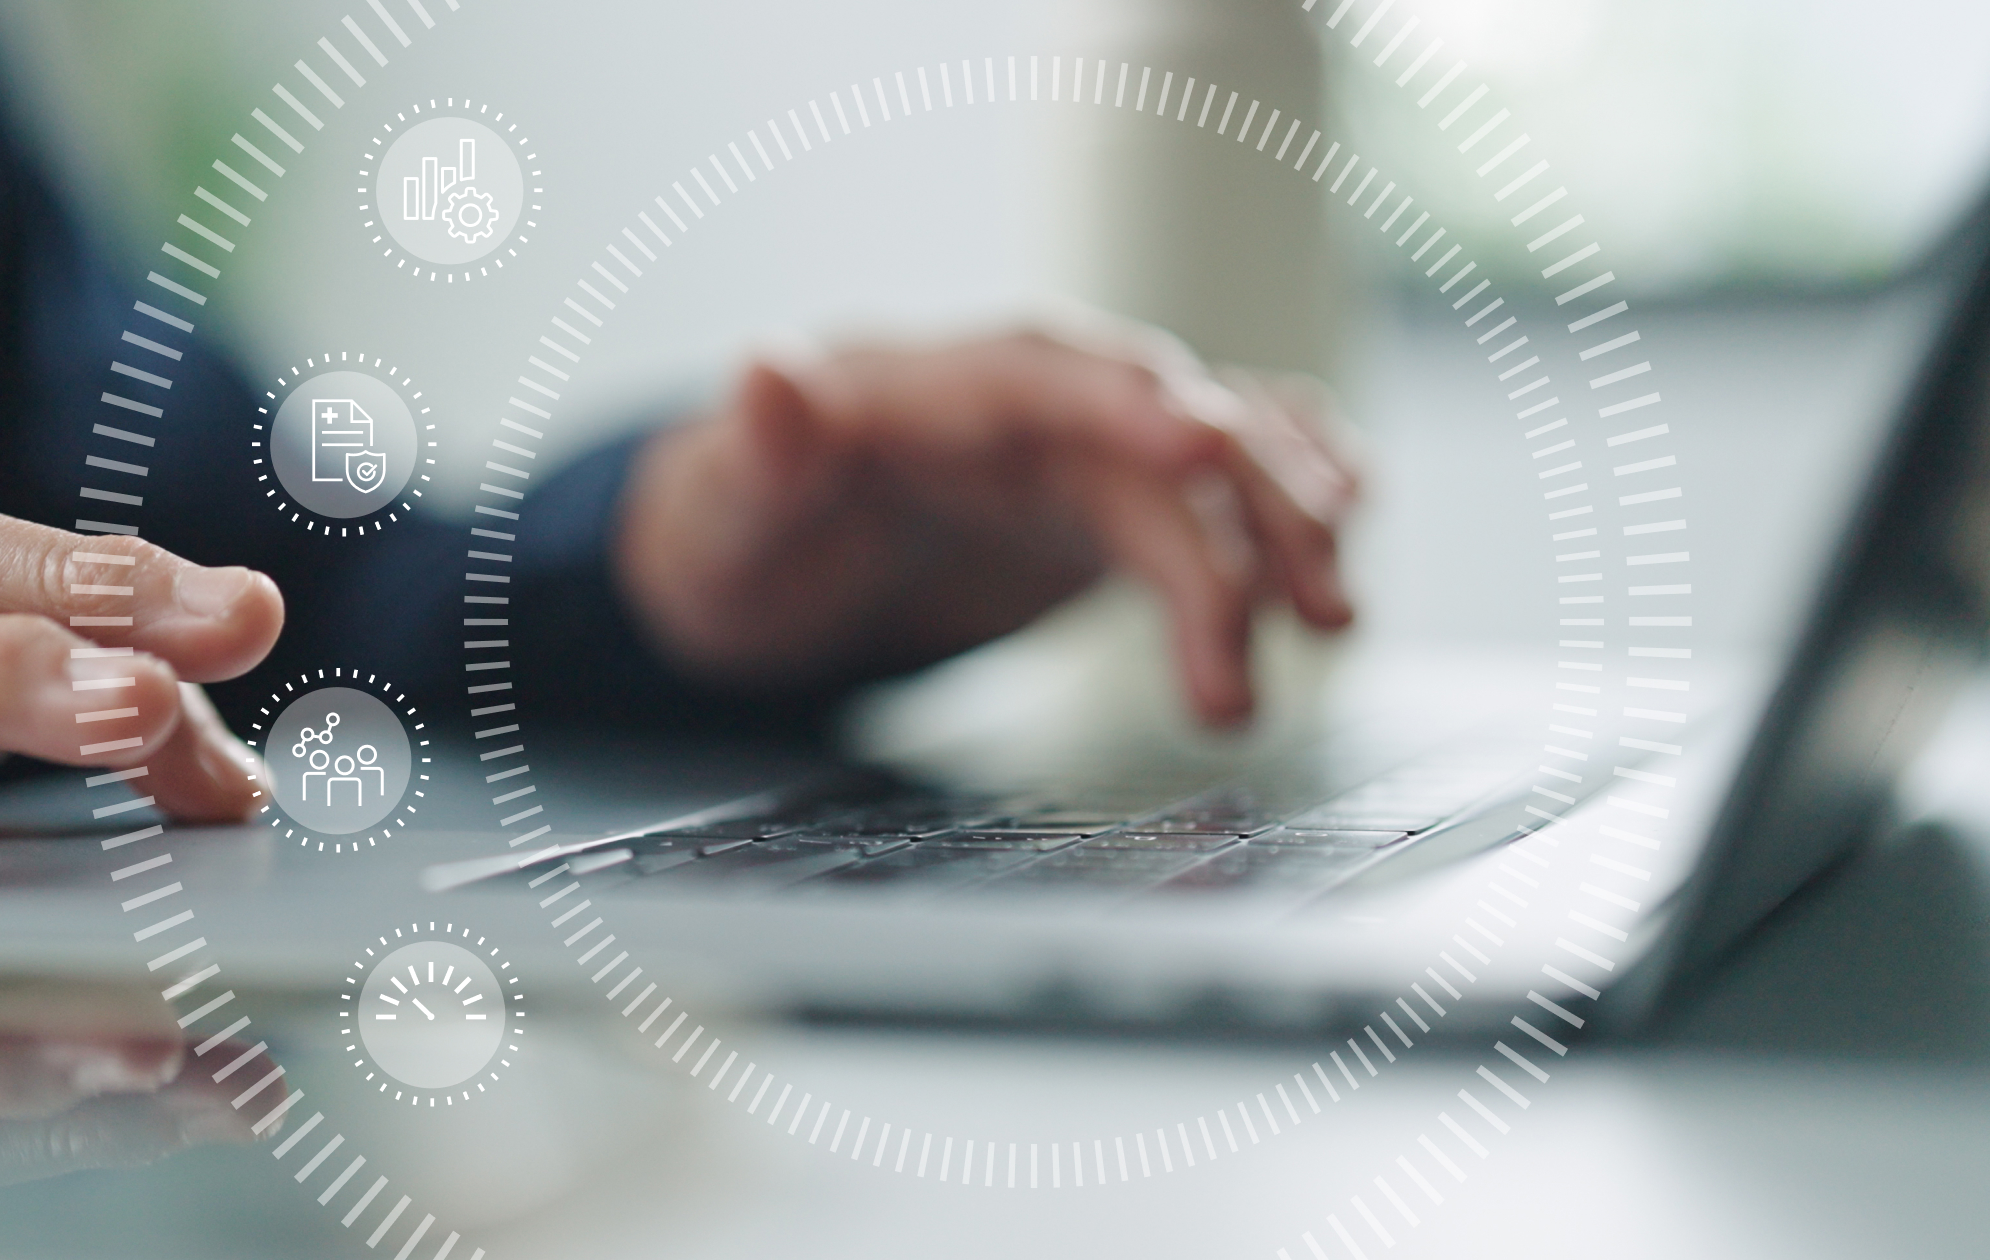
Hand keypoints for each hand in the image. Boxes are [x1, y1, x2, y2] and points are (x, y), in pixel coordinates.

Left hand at [615, 321, 1358, 724]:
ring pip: (1218, 461)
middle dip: (1240, 517)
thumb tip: (766, 372)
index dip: (1128, 407)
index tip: (1204, 446)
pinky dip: (1291, 497)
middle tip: (1294, 623)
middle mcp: (1033, 402)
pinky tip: (1348, 534)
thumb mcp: (721, 504)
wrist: (770, 550)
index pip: (1049, 378)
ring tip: (1334, 622)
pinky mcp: (1115, 501)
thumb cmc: (742, 524)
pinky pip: (1225, 480)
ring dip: (1285, 527)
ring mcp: (1085, 450)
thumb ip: (757, 449)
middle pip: (1160, 432)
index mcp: (941, 390)